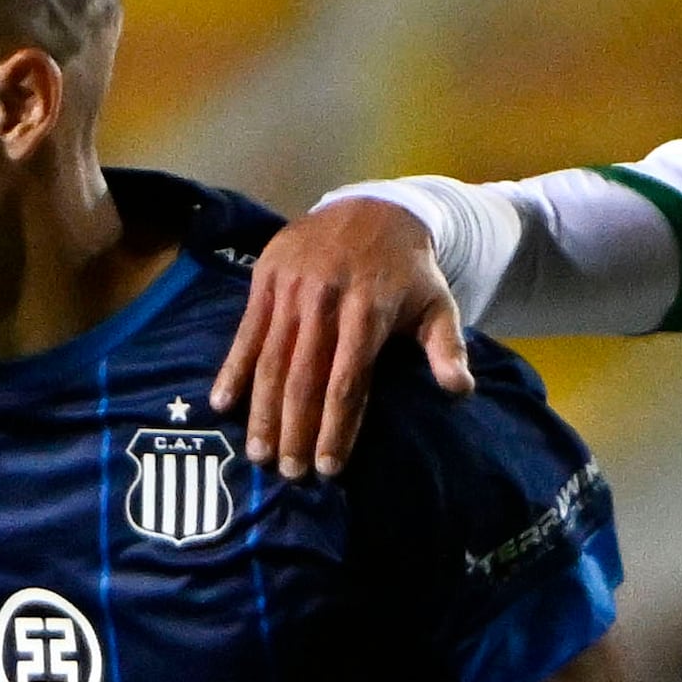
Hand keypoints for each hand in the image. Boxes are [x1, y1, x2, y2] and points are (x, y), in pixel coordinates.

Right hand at [210, 198, 468, 479]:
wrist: (372, 208)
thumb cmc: (407, 272)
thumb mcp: (437, 303)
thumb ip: (446, 347)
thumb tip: (460, 390)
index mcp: (368, 310)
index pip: (348, 380)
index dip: (337, 426)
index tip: (329, 467)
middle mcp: (326, 299)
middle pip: (305, 377)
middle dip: (295, 430)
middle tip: (288, 473)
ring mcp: (292, 288)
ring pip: (273, 359)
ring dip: (262, 410)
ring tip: (259, 453)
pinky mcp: (266, 279)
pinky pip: (247, 332)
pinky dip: (232, 368)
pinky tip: (222, 404)